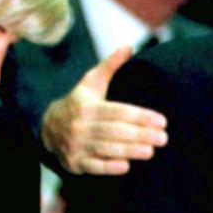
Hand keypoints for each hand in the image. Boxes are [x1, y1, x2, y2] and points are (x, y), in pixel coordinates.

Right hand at [40, 46, 167, 174]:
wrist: (49, 128)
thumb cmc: (79, 103)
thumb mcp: (91, 82)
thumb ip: (110, 66)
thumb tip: (129, 46)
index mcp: (86, 106)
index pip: (118, 111)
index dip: (140, 116)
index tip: (161, 120)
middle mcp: (79, 126)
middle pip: (114, 131)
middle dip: (140, 135)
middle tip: (163, 138)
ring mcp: (76, 145)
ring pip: (106, 149)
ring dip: (130, 151)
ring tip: (151, 151)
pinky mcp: (74, 162)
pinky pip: (93, 166)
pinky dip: (109, 167)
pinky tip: (126, 165)